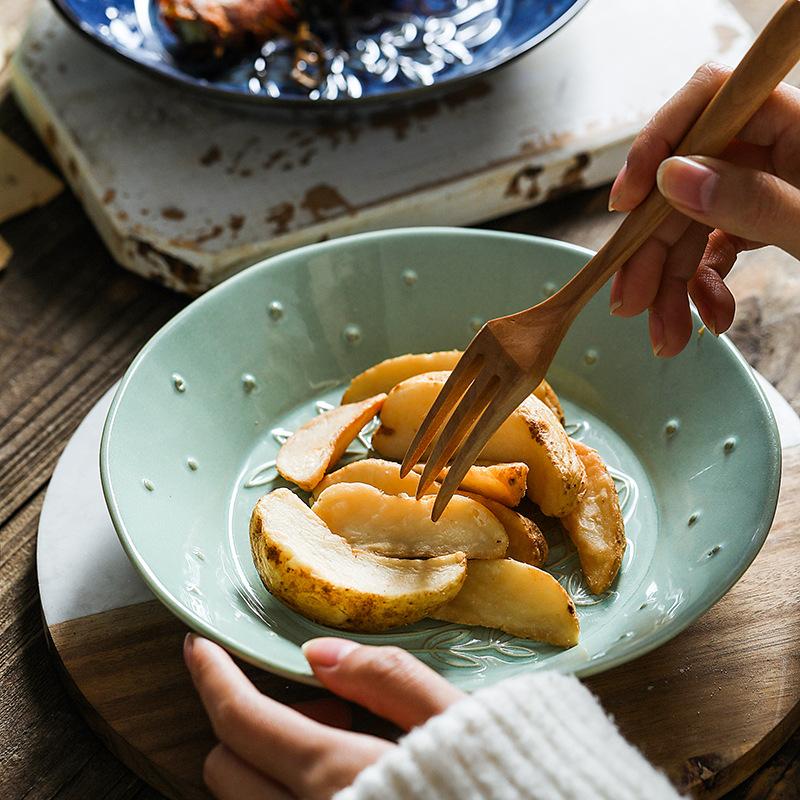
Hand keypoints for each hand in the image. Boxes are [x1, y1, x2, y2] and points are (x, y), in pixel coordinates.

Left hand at [183, 634, 462, 798]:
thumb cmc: (499, 782)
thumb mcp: (455, 721)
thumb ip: (387, 681)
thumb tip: (318, 654)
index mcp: (336, 774)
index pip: (241, 720)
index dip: (211, 675)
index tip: (199, 646)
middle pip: (225, 764)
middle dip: (253, 721)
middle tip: (327, 705)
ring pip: (244, 798)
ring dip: (270, 760)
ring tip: (344, 746)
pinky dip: (285, 789)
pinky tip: (345, 780)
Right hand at [608, 63, 799, 356]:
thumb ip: (753, 202)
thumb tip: (675, 176)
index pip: (710, 103)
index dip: (658, 145)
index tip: (625, 203)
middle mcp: (776, 152)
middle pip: (686, 184)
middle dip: (653, 251)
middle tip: (631, 303)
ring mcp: (767, 188)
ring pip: (692, 226)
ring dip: (671, 285)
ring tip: (666, 336)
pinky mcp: (763, 223)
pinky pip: (715, 249)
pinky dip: (704, 288)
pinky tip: (710, 318)